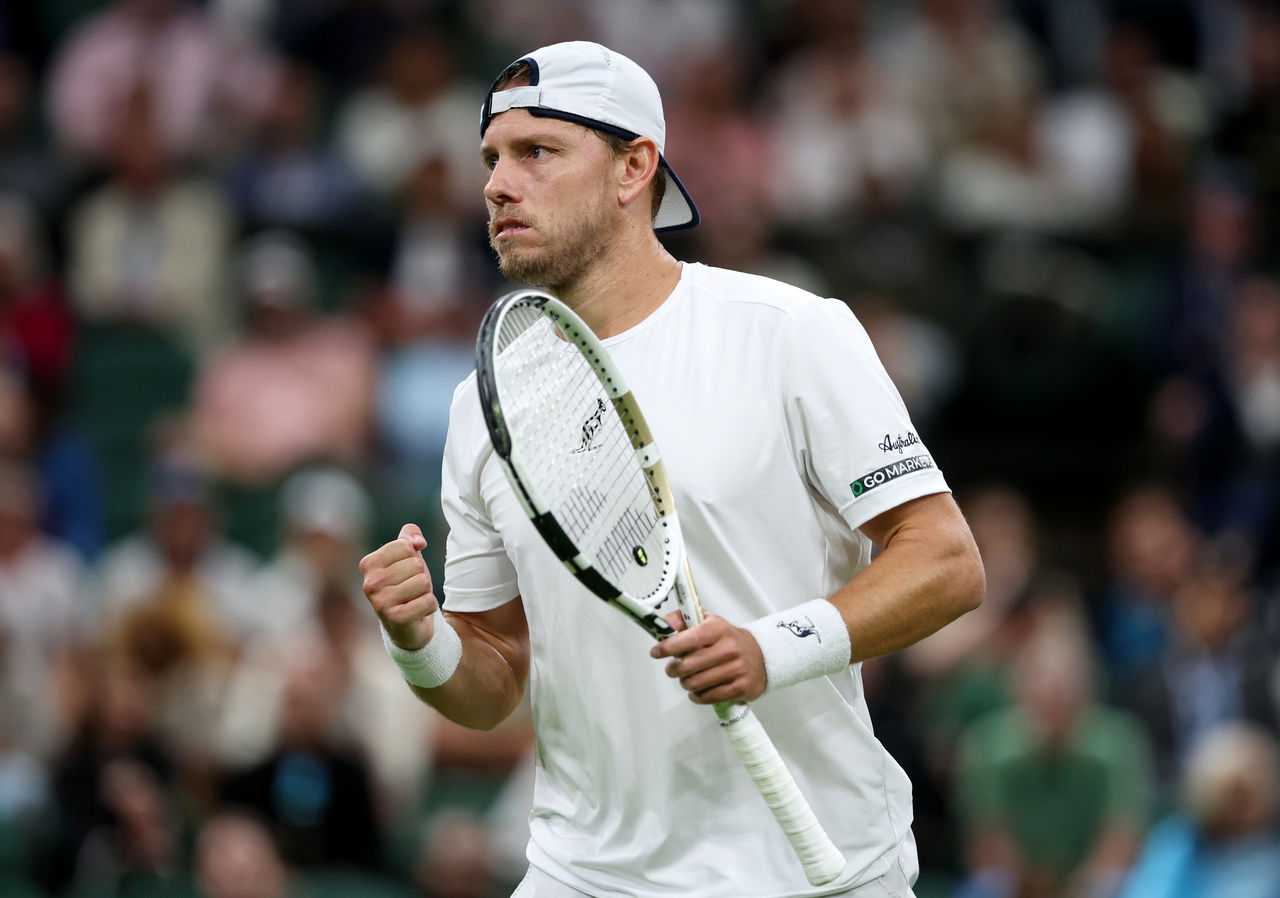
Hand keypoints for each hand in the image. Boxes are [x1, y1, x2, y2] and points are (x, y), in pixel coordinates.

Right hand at [359, 523, 437, 650]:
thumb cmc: (406, 585)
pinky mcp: (396, 618)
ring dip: (425, 591)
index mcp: (368, 564)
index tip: (406, 571)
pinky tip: (418, 612)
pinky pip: (429, 600)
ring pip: (423, 582)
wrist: (407, 626)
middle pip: (416, 564)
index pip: (405, 545)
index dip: (414, 556)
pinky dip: (430, 606)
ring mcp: (381, 602)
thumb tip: (418, 542)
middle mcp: (369, 584)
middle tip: (411, 589)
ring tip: (414, 599)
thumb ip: (409, 536)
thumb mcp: (408, 557)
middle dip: (421, 576)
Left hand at [649, 612, 766, 703]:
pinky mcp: (740, 687)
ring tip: (687, 678)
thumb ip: (682, 619)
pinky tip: (698, 690)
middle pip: (688, 666)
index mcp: (718, 629)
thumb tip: (662, 624)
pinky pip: (708, 697)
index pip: (690, 638)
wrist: (760, 655)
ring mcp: (736, 669)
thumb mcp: (707, 622)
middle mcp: (729, 648)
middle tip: (673, 668)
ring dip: (685, 683)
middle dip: (674, 669)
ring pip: (695, 683)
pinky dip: (697, 696)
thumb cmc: (726, 639)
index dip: (669, 646)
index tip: (656, 652)